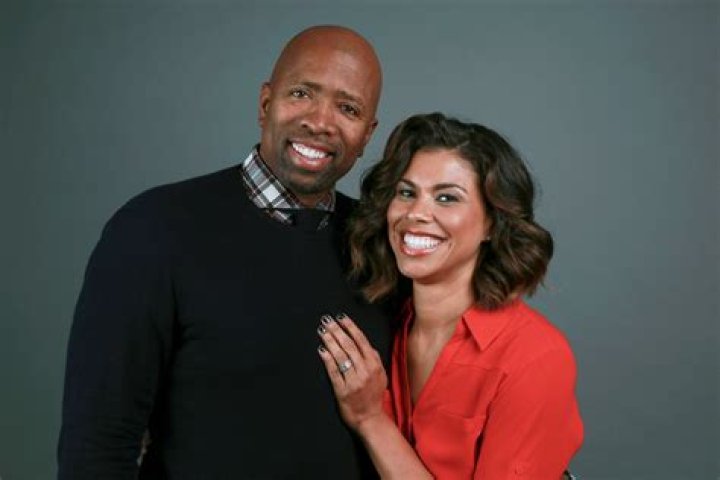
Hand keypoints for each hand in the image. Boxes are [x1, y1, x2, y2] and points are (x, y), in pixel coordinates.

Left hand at [317, 313, 387, 431]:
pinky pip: (334, 372)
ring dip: (330, 341)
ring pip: (340, 356)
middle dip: (337, 331)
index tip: (341, 318)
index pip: (361, 341)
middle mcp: (365, 372)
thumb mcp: (381, 375)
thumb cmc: (373, 396)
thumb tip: (365, 344)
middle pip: (349, 346)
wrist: (369, 419)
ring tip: (322, 331)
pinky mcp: (342, 391)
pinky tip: (322, 350)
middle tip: (327, 321)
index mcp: (375, 366)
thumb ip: (374, 359)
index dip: (350, 327)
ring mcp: (353, 381)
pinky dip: (327, 359)